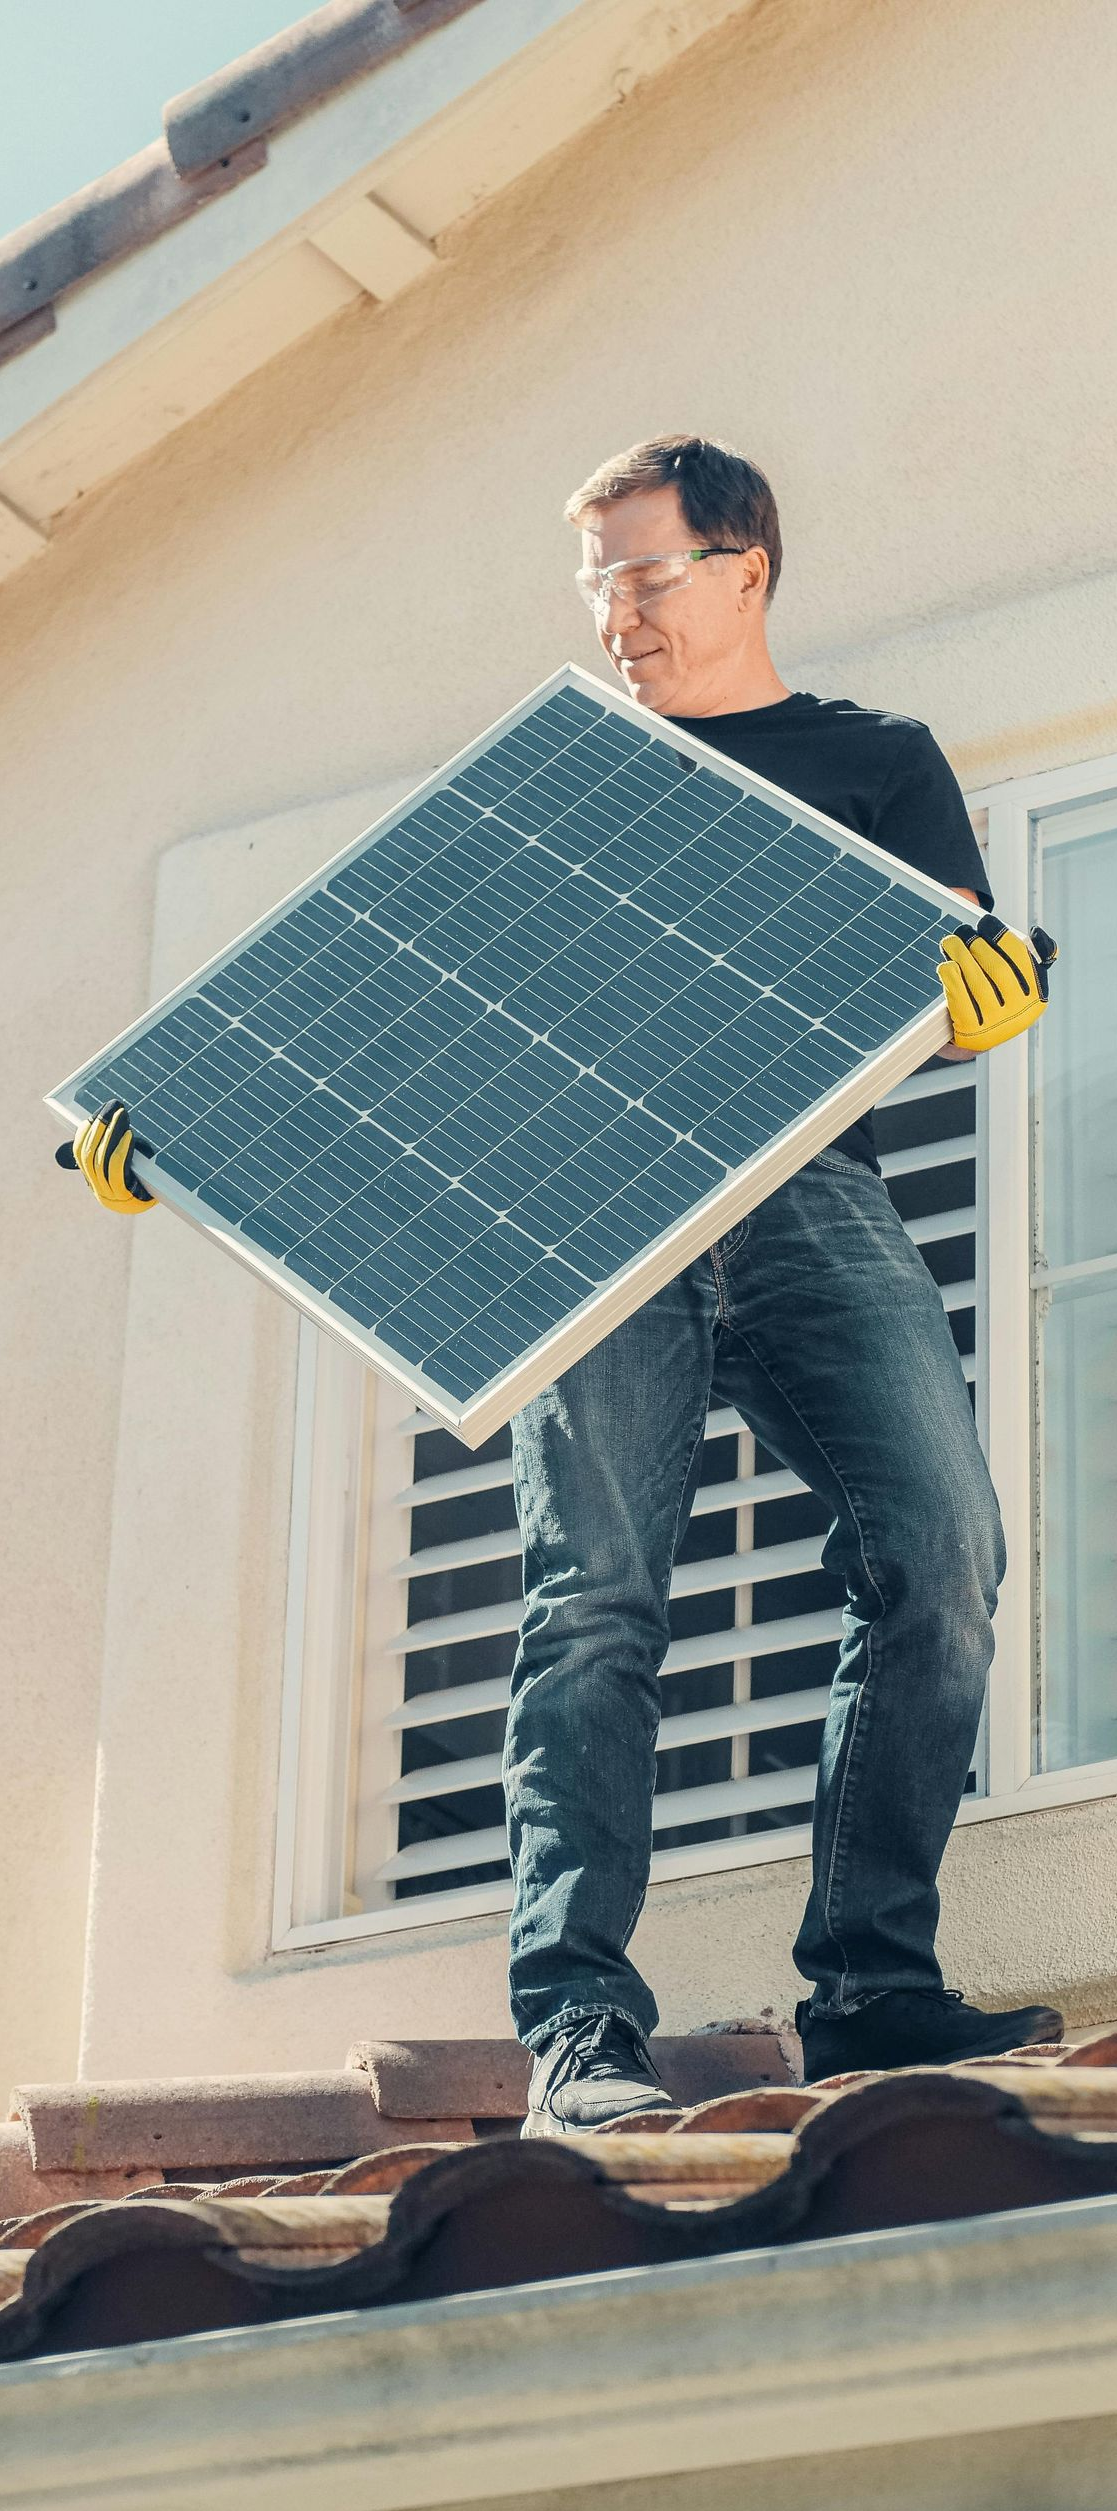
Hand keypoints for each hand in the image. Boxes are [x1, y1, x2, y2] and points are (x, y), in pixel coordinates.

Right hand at [56, 1100, 155, 1212]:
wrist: (162, 1204)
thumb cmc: (143, 1180)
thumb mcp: (126, 1163)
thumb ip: (112, 1148)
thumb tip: (97, 1124)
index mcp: (93, 1179)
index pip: (79, 1153)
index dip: (83, 1134)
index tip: (92, 1117)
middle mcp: (97, 1187)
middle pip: (89, 1154)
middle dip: (99, 1128)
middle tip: (109, 1108)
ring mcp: (109, 1192)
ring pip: (101, 1160)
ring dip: (110, 1134)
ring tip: (120, 1116)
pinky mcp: (124, 1195)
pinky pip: (117, 1169)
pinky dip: (120, 1150)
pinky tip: (129, 1135)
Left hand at [937, 914, 1056, 1053]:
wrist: (973, 1039)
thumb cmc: (996, 1000)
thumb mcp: (1019, 982)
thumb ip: (1030, 957)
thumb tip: (1036, 934)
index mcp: (1037, 997)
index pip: (1021, 958)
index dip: (1001, 936)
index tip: (985, 923)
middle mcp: (1021, 1013)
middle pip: (998, 969)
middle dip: (977, 944)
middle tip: (962, 931)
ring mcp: (998, 1026)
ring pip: (979, 982)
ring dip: (961, 956)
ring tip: (950, 942)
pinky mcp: (973, 1034)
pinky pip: (961, 1000)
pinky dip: (952, 979)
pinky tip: (946, 966)